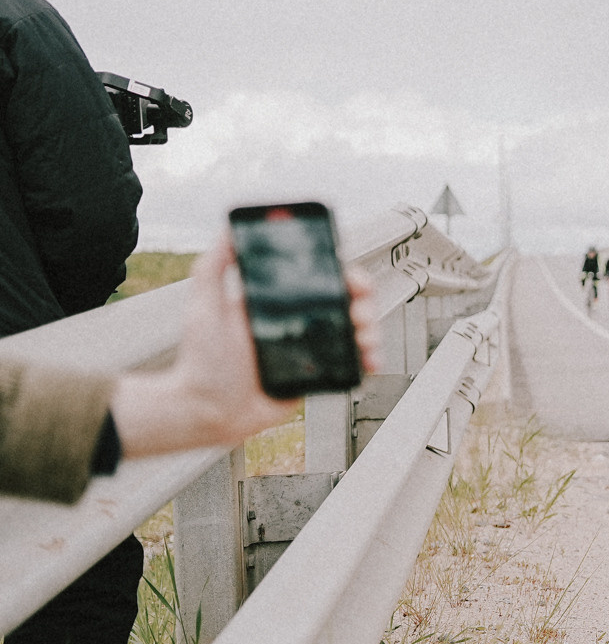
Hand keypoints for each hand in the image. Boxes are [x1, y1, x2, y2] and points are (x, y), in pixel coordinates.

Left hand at [112, 235, 381, 458]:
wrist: (209, 412)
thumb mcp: (203, 308)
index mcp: (280, 303)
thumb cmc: (201, 362)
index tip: (350, 275)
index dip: (344, 273)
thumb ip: (212, 269)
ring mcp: (312, 350)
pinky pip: (353, 364)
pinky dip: (369, 360)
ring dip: (372, 330)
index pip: (321, 279)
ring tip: (365, 339)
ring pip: (358, 331)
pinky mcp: (319, 376)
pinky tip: (370, 362)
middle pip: (348, 302)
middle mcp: (300, 322)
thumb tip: (227, 231)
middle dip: (365, 302)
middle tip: (359, 312)